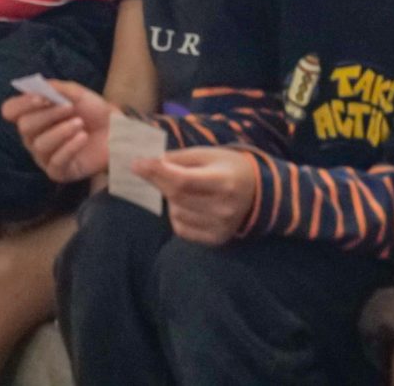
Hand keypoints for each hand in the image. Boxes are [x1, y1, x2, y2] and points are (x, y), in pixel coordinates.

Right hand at [3, 79, 112, 183]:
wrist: (117, 130)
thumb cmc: (93, 110)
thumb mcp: (76, 93)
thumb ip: (56, 88)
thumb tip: (38, 86)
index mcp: (32, 115)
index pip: (10, 110)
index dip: (22, 104)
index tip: (42, 98)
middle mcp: (33, 137)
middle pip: (24, 127)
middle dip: (47, 115)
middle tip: (69, 108)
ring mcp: (44, 156)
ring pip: (39, 145)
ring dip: (61, 132)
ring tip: (80, 124)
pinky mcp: (58, 172)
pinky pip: (55, 163)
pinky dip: (69, 148)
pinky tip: (82, 138)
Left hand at [142, 147, 258, 245]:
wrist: (257, 193)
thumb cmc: (227, 167)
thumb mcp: (207, 154)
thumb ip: (179, 158)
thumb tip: (148, 162)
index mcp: (224, 182)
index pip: (183, 180)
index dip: (156, 172)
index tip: (136, 163)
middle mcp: (224, 209)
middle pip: (176, 196)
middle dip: (157, 180)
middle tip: (144, 168)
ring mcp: (221, 228)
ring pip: (176, 212)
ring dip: (170, 198)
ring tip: (182, 188)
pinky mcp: (216, 240)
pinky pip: (181, 228)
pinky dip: (177, 214)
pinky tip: (187, 205)